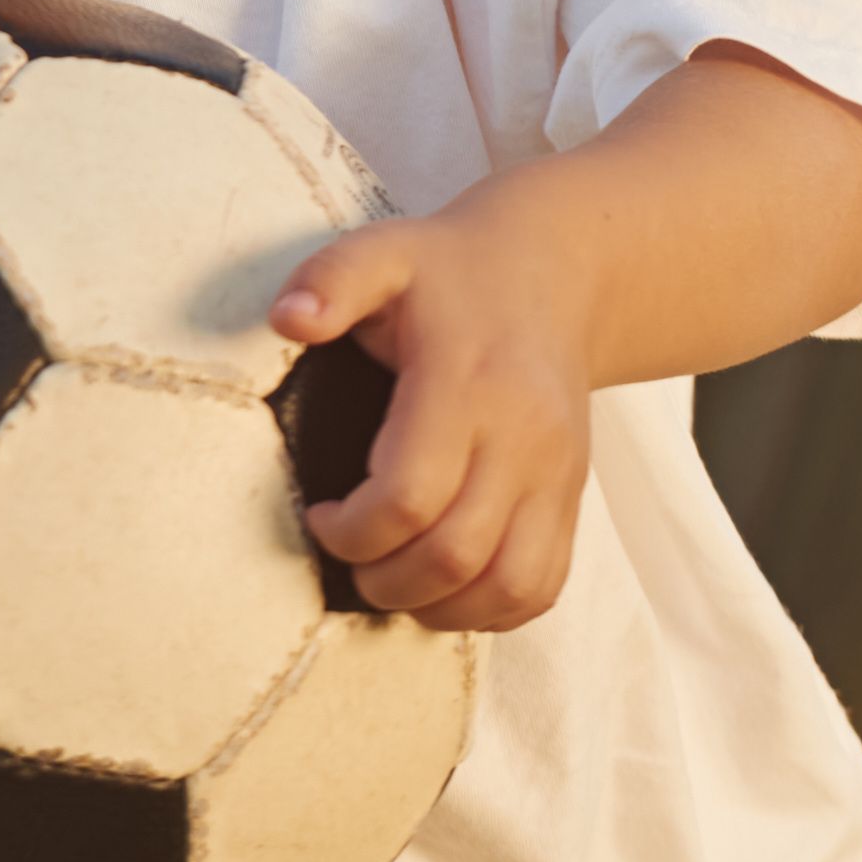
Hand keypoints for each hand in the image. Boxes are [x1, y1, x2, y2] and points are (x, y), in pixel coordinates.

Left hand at [269, 191, 602, 634]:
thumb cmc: (451, 271)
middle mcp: (523, 438)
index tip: (320, 514)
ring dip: (439, 606)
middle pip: (456, 554)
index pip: (409, 496)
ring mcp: (557, 475)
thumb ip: (331, 279)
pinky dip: (490, 609)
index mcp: (467, 384)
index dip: (351, 529)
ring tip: (392, 580)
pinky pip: (542, 585)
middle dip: (384, 579)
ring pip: (508, 584)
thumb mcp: (383, 252)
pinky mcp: (572, 498)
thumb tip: (289, 319)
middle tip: (349, 558)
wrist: (554, 273)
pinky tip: (445, 587)